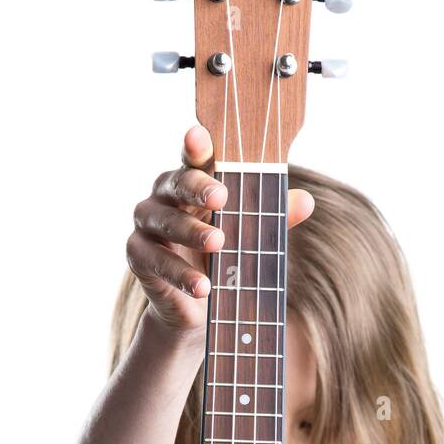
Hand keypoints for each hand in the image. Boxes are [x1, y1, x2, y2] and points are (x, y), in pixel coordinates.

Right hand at [126, 124, 314, 340]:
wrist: (198, 306)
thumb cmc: (224, 257)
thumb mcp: (251, 236)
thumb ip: (272, 217)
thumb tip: (305, 201)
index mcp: (192, 182)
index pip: (193, 158)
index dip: (195, 146)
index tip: (200, 137)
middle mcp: (164, 196)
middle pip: (174, 182)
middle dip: (197, 187)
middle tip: (222, 197)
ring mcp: (147, 226)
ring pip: (165, 221)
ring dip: (192, 232)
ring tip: (219, 243)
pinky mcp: (138, 257)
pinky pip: (156, 261)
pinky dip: (180, 274)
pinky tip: (203, 286)